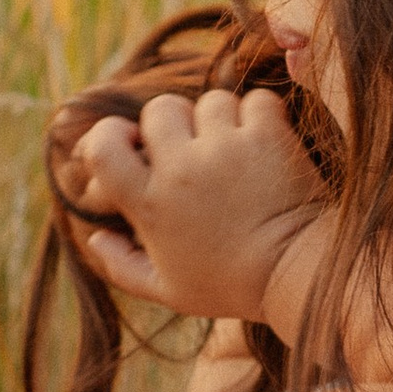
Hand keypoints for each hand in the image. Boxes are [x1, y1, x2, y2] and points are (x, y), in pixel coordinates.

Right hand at [59, 90, 327, 338]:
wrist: (296, 275)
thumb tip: (95, 238)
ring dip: (221, 119)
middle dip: (173, 121)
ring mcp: (225, 149)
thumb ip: (122, 266)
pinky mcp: (267, 136)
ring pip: (211, 101)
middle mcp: (181, 170)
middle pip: (159, 107)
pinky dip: (261, 115)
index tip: (133, 144)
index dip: (111, 134)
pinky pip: (255, 100)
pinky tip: (264, 142)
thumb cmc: (230, 286)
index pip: (103, 145)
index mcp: (150, 204)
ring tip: (235, 150)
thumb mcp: (167, 290)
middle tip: (193, 146)